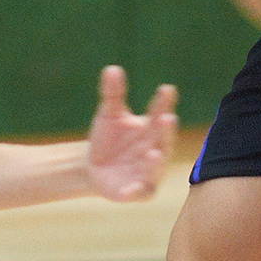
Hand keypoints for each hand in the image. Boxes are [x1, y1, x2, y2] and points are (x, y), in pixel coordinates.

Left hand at [86, 65, 178, 200]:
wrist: (93, 167)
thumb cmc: (108, 138)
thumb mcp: (109, 115)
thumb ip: (113, 94)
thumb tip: (112, 68)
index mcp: (151, 127)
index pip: (160, 112)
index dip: (164, 101)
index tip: (167, 90)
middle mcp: (156, 148)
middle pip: (164, 139)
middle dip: (166, 131)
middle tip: (167, 118)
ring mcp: (149, 171)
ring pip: (156, 168)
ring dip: (156, 162)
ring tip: (152, 152)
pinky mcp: (139, 191)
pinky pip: (139, 192)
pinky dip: (134, 192)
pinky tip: (126, 192)